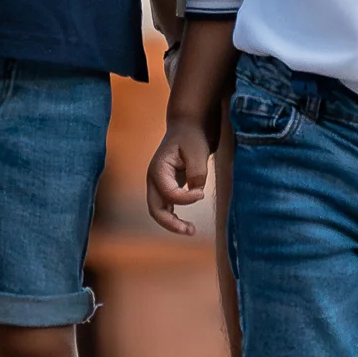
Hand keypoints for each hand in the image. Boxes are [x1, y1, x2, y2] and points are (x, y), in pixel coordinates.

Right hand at [146, 121, 212, 235]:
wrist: (189, 125)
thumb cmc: (192, 135)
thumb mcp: (197, 150)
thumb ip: (196, 172)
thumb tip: (196, 191)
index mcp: (158, 169)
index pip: (168, 193)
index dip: (186, 198)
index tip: (202, 193)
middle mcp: (155, 179)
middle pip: (155, 209)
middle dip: (171, 224)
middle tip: (190, 231)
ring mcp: (160, 184)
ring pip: (160, 211)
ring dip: (172, 224)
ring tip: (191, 231)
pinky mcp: (169, 186)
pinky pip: (167, 207)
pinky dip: (175, 217)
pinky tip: (188, 224)